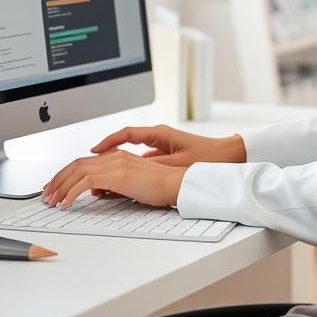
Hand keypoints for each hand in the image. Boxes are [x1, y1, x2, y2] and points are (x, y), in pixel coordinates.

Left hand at [41, 150, 186, 208]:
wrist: (175, 184)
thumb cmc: (158, 187)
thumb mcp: (130, 185)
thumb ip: (111, 185)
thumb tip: (94, 191)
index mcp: (117, 156)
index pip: (83, 162)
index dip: (65, 174)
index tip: (55, 186)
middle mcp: (113, 156)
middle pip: (76, 164)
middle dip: (57, 180)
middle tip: (47, 195)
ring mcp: (115, 163)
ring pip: (77, 171)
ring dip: (61, 187)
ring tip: (52, 202)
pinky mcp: (117, 175)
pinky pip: (85, 182)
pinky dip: (72, 193)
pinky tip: (67, 204)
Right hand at [88, 124, 246, 167]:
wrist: (228, 156)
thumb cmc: (207, 156)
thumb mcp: (177, 162)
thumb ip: (154, 165)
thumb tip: (131, 169)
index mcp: (159, 133)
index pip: (126, 134)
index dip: (107, 142)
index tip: (93, 150)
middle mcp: (157, 137)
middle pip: (123, 143)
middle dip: (104, 153)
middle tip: (88, 164)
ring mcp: (160, 146)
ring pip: (130, 154)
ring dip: (115, 164)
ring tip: (99, 176)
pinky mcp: (165, 156)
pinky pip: (140, 161)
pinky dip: (129, 170)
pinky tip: (120, 183)